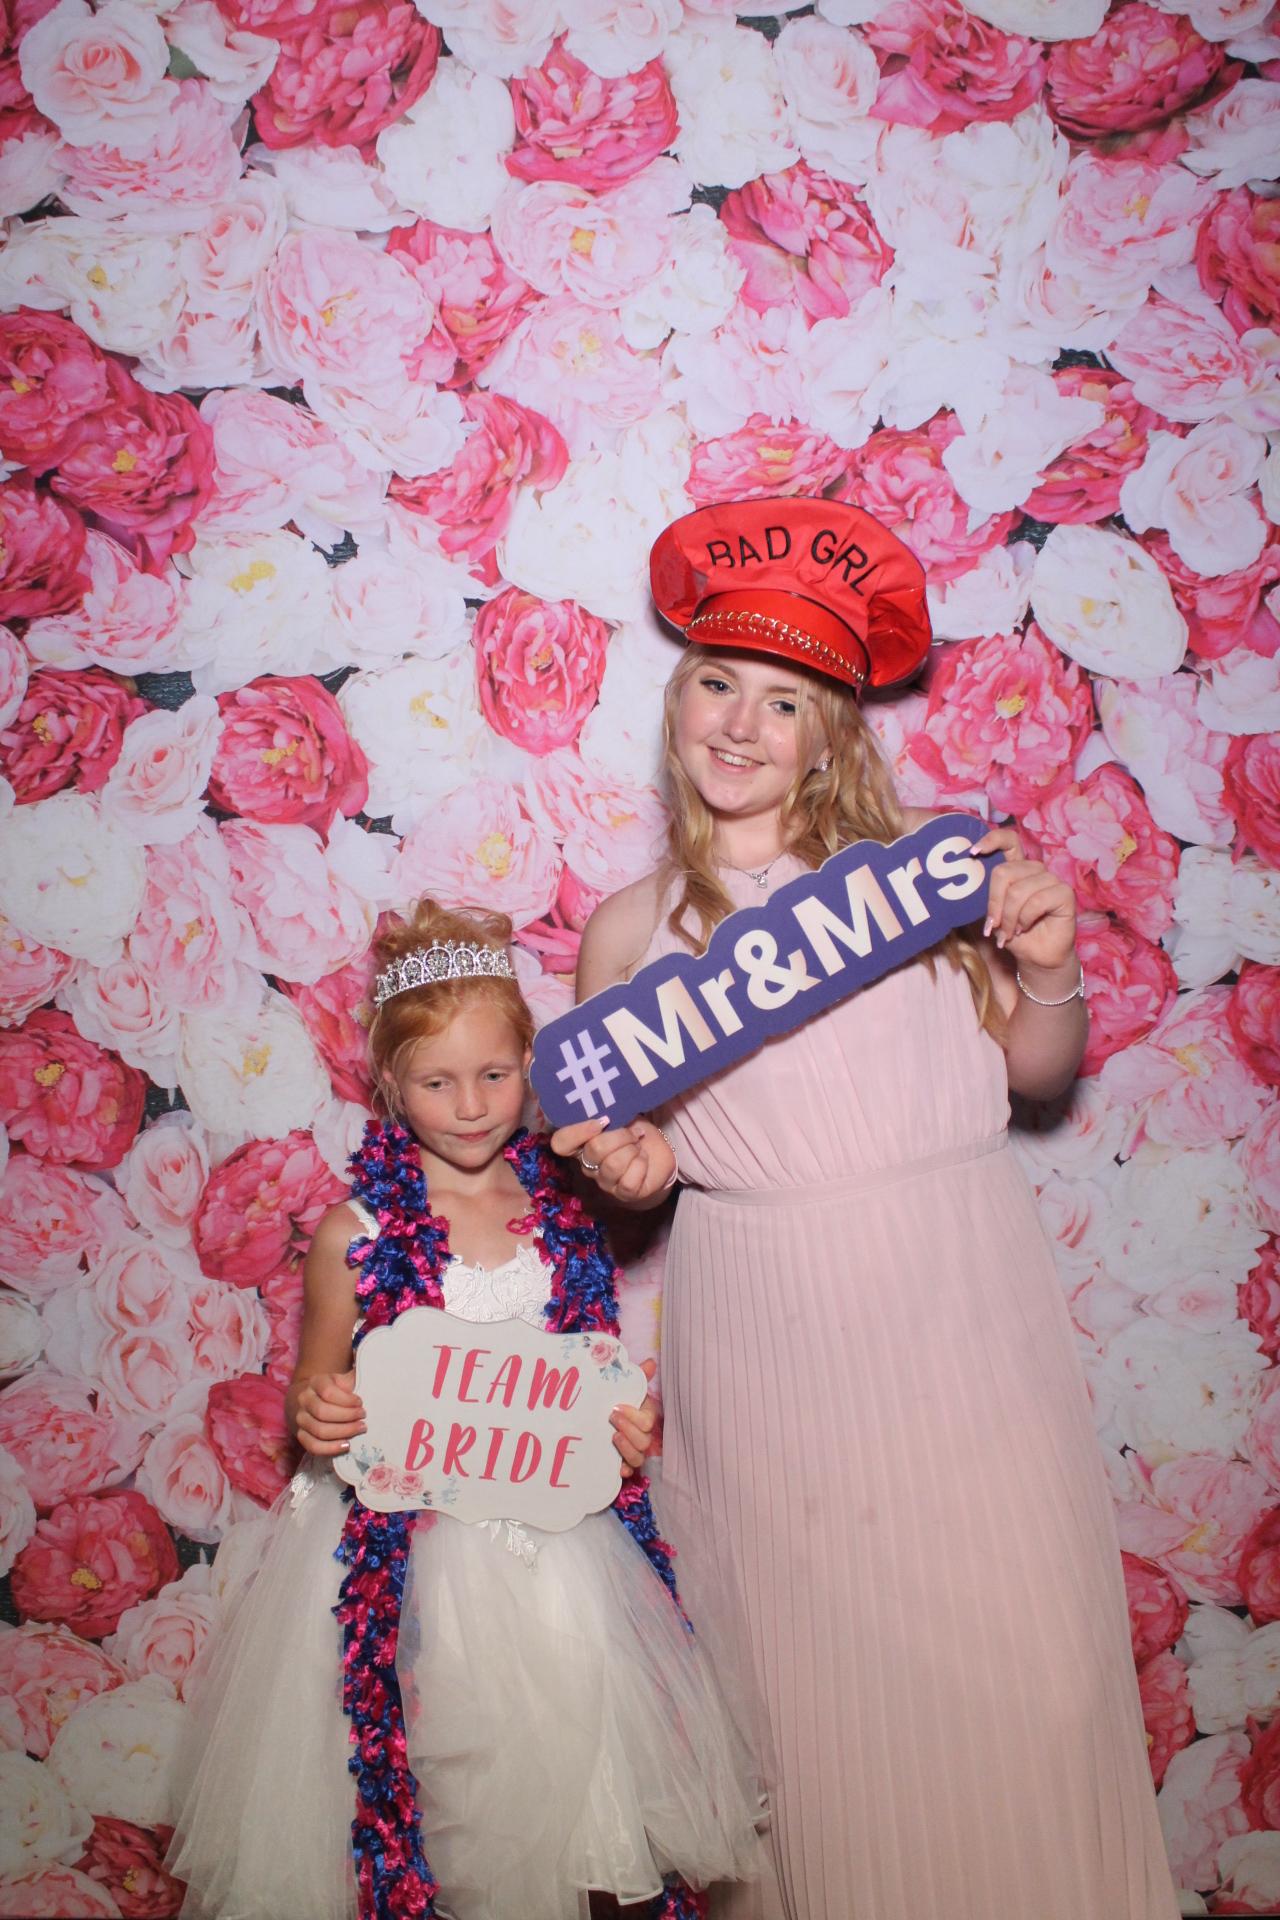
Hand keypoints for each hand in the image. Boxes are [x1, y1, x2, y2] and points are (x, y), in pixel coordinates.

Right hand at [294, 1369, 364, 1456]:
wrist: (315, 1399)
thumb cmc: (338, 1390)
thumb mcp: (345, 1380)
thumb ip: (355, 1380)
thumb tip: (372, 1381)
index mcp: (316, 1382)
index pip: (328, 1392)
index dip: (346, 1400)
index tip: (361, 1403)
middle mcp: (304, 1399)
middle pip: (323, 1412)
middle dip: (347, 1417)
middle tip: (363, 1417)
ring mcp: (301, 1418)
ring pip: (319, 1430)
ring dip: (343, 1432)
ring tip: (359, 1429)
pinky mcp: (301, 1435)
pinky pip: (313, 1446)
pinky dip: (330, 1448)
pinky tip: (346, 1444)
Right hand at [549, 1117, 675, 1203]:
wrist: (660, 1153)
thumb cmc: (637, 1133)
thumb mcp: (624, 1117)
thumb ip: (610, 1113)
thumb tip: (607, 1110)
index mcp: (582, 1143)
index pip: (561, 1143)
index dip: (576, 1132)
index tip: (602, 1121)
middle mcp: (588, 1165)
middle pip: (594, 1149)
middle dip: (620, 1135)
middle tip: (634, 1133)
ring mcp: (605, 1181)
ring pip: (612, 1164)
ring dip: (632, 1149)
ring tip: (639, 1146)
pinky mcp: (623, 1193)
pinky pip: (628, 1180)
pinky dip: (641, 1165)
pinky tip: (643, 1160)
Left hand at [611, 1360, 661, 1477]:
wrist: (602, 1412)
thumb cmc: (617, 1399)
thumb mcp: (625, 1386)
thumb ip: (639, 1376)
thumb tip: (650, 1362)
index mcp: (645, 1417)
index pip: (647, 1422)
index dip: (634, 1417)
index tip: (616, 1407)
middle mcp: (642, 1435)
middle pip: (644, 1441)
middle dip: (629, 1430)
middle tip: (611, 1418)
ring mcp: (633, 1451)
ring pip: (638, 1458)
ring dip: (627, 1449)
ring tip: (613, 1437)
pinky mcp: (622, 1463)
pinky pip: (628, 1472)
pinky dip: (624, 1471)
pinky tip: (617, 1469)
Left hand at [972, 826, 1077, 975]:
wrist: (1036, 956)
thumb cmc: (1014, 933)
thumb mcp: (994, 914)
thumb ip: (986, 895)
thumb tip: (970, 880)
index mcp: (1017, 868)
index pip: (1008, 840)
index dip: (991, 840)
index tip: (973, 853)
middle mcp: (1035, 870)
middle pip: (1004, 872)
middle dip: (994, 904)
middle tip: (994, 925)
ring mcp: (1051, 879)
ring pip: (1018, 890)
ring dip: (1009, 918)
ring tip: (1010, 932)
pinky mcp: (1065, 893)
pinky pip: (1037, 900)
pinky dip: (1025, 919)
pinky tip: (1025, 928)